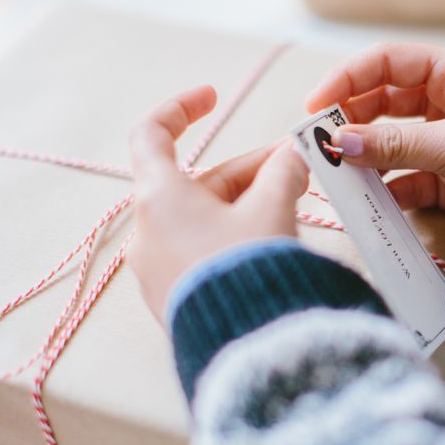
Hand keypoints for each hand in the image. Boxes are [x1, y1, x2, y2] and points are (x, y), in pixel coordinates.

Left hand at [127, 85, 308, 320]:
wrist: (248, 348)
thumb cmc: (250, 268)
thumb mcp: (272, 209)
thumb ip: (283, 173)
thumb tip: (293, 157)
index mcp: (159, 198)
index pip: (152, 134)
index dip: (181, 108)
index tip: (212, 97)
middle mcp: (147, 231)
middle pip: (198, 182)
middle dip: (250, 171)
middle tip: (297, 167)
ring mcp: (157, 269)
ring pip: (204, 220)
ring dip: (247, 205)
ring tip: (293, 206)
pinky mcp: (175, 299)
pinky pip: (202, 252)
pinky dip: (233, 237)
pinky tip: (271, 243)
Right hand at [305, 42, 444, 261]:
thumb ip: (396, 145)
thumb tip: (345, 143)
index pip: (389, 63)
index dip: (348, 80)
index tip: (318, 107)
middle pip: (384, 103)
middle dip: (352, 121)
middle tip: (321, 143)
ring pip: (391, 144)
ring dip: (366, 158)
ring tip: (339, 174)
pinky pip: (405, 180)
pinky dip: (387, 190)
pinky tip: (371, 201)